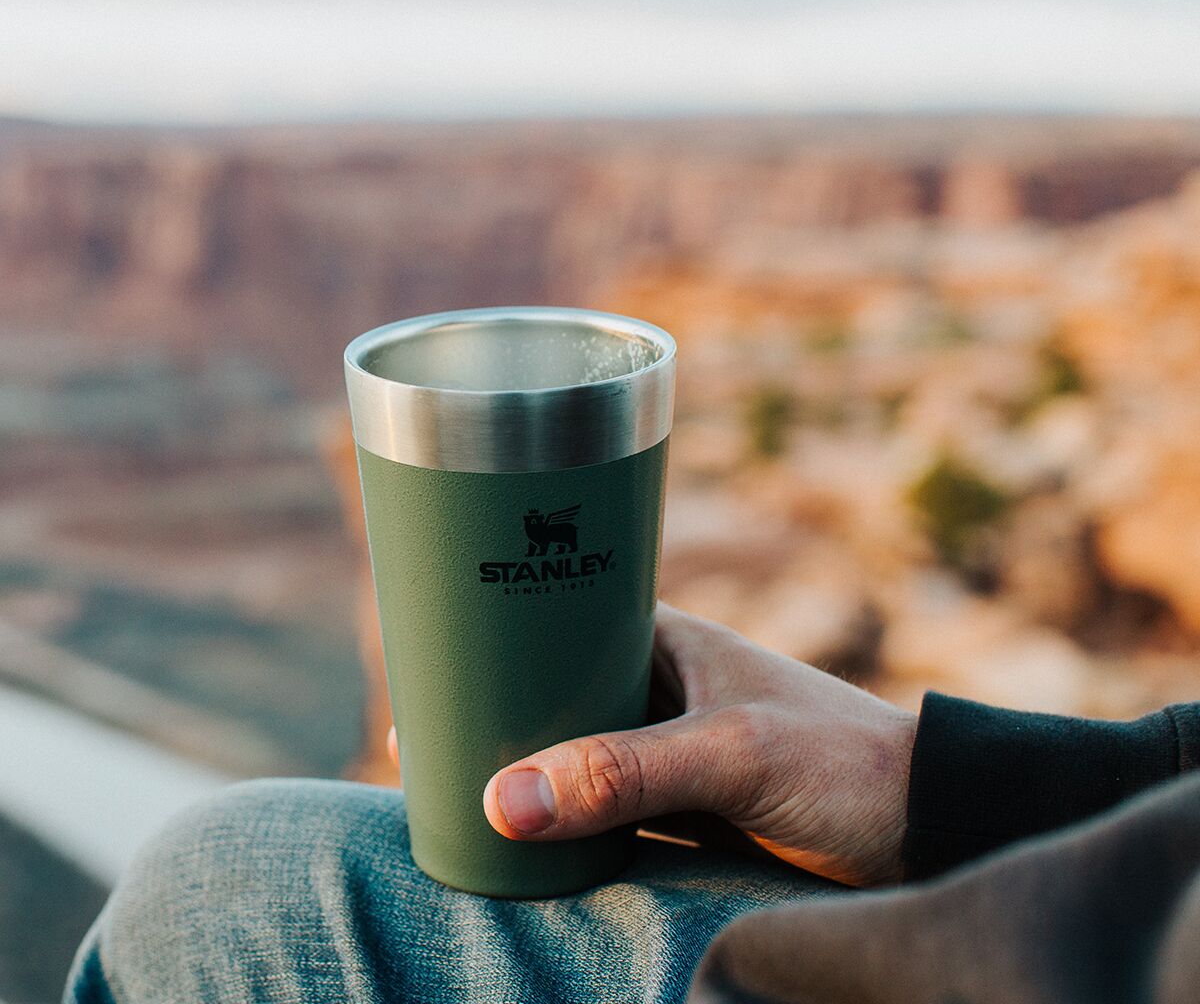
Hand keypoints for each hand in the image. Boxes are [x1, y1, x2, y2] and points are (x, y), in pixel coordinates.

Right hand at [388, 600, 916, 885]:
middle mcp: (660, 691)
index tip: (428, 679)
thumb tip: (504, 799)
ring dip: (533, 783)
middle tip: (423, 752)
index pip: (560, 630)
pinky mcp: (687, 813)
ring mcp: (671, 754)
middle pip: (557, 703)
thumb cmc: (842, 762)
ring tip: (452, 799)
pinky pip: (609, 818)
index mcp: (665, 641)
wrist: (926, 828)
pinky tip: (524, 848)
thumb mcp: (730, 756)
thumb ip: (624, 773)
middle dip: (501, 727)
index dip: (497, 650)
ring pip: (578, 765)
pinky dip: (570, 831)